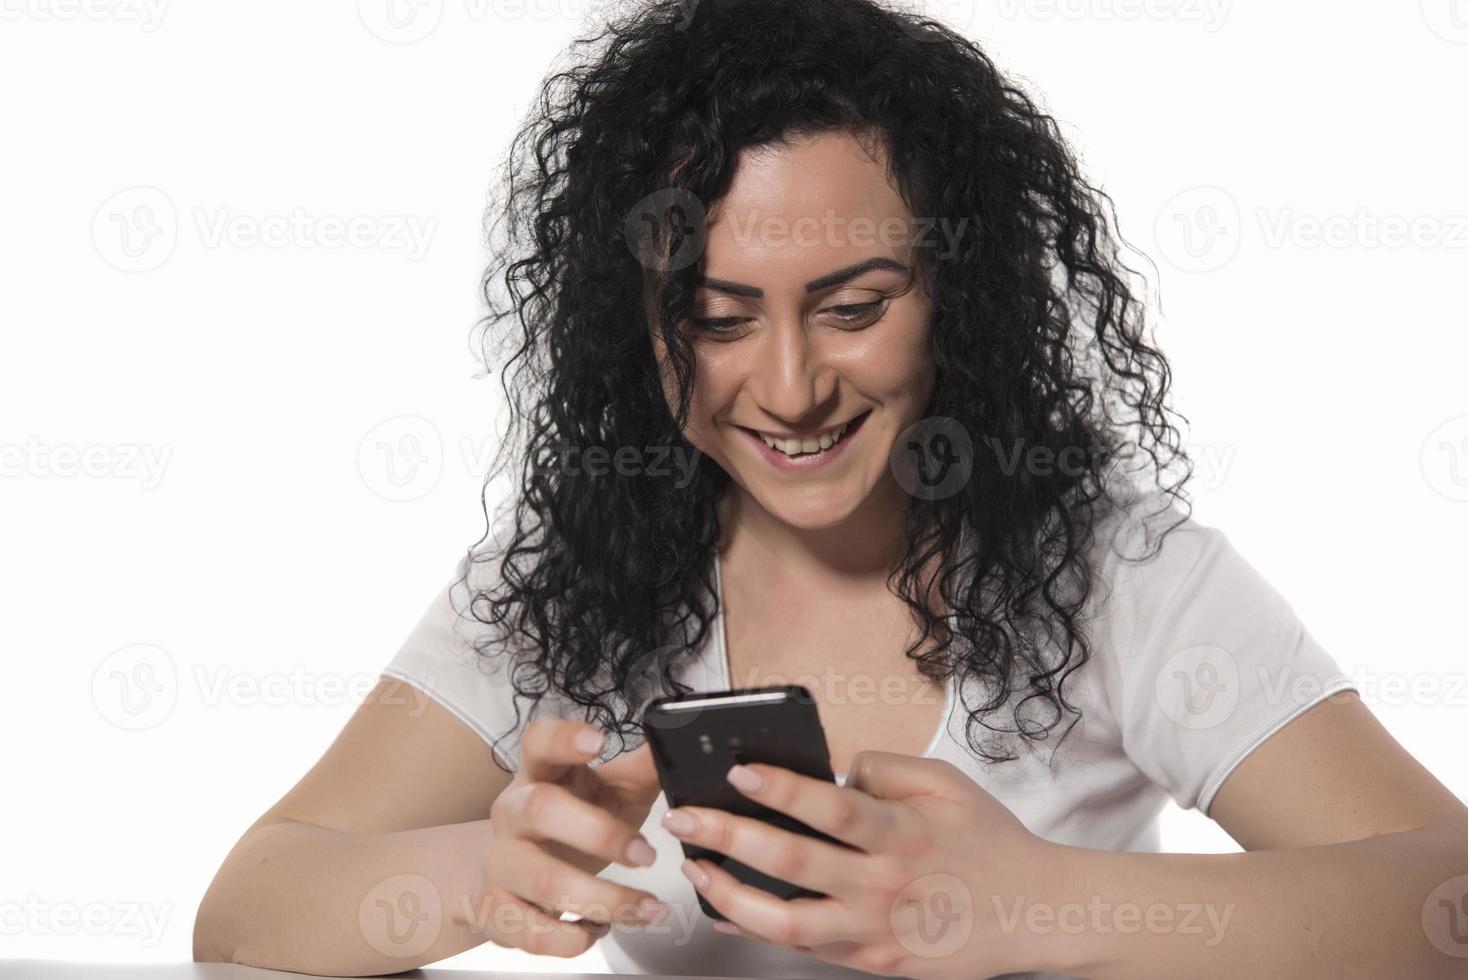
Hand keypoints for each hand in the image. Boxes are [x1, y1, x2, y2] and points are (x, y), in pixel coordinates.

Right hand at [477, 717, 667, 955]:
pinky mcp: (494, 910)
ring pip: (543, 881)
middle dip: (601, 834)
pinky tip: (599, 928)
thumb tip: (678, 746)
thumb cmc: (570, 823)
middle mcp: (512, 813)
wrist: (510, 870)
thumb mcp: (609, 791)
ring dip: (603, 899)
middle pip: (541, 809)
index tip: (598, 740)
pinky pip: (531, 931)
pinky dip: (573, 939)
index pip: (539, 742)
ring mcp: (500, 862)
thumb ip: (643, 770)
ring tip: (646, 908)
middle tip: (648, 855)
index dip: (564, 738)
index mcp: (540, 774)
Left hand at [660, 750, 1053, 978]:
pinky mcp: (871, 961)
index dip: (781, 788)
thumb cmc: (987, 841)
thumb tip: (828, 769)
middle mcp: (884, 884)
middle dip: (729, 837)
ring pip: (787, 922)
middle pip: (794, 862)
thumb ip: (883, 768)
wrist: (1032, 913)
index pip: (832, 808)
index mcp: (903, 833)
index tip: (738, 769)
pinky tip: (725, 910)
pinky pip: (804, 949)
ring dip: (730, 895)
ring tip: (694, 868)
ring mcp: (875, 930)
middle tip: (684, 818)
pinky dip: (758, 930)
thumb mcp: (946, 784)